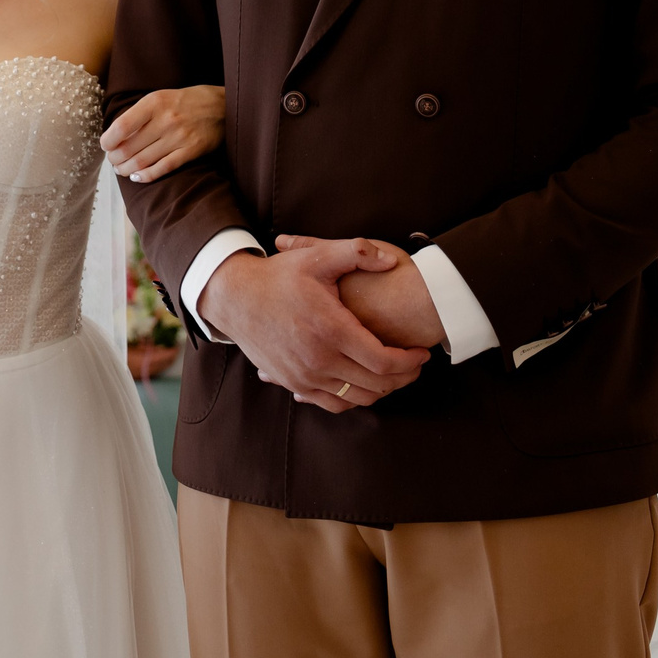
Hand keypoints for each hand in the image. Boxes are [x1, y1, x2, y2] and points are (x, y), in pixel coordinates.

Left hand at [101, 85, 226, 181]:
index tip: (105, 145)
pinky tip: (137, 177)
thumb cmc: (185, 102)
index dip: (108, 140)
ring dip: (126, 169)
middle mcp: (166, 120)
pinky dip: (146, 176)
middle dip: (115, 158)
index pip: (122, 126)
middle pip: (130, 147)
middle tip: (113, 160)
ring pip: (143, 161)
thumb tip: (114, 136)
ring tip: (121, 169)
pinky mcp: (191, 151)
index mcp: (154, 103)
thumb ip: (139, 114)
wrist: (222, 105)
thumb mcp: (160, 97)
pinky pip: (163, 168)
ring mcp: (179, 137)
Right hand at [199, 241, 428, 411]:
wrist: (235, 297)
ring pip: (357, 399)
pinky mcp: (292, 384)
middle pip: (377, 385)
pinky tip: (361, 382)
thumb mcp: (317, 256)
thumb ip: (357, 252)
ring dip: (382, 391)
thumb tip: (391, 262)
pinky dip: (353, 398)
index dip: (411, 361)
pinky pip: (332, 404)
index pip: (385, 362)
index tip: (422, 352)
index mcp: (331, 330)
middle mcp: (319, 359)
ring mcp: (304, 376)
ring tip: (394, 373)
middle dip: (405, 377)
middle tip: (415, 363)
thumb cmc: (278, 276)